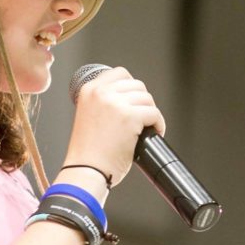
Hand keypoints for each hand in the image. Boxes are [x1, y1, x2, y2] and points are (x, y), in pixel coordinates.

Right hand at [64, 67, 165, 186]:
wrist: (85, 170)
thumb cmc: (87, 153)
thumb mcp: (88, 116)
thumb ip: (104, 103)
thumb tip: (130, 99)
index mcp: (88, 90)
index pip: (119, 73)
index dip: (131, 87)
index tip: (134, 101)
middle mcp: (101, 92)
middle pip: (137, 85)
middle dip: (143, 102)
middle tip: (142, 118)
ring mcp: (115, 103)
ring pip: (147, 98)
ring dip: (151, 113)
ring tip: (148, 127)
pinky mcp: (130, 117)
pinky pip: (154, 113)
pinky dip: (158, 124)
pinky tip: (154, 133)